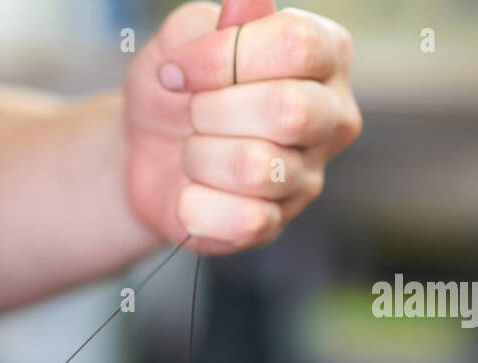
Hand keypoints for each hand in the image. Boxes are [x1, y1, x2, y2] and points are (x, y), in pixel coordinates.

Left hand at [125, 0, 361, 253]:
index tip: (175, 70)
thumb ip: (210, 22)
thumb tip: (246, 7)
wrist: (144, 152)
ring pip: (255, 168)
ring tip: (193, 151)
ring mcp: (308, 176)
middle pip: (286, 110)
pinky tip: (193, 190)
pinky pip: (240, 219)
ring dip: (198, 157)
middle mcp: (332, 116)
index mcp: (326, 54)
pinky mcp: (275, 225)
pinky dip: (194, 204)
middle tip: (192, 113)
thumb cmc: (176, 90)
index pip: (296, 44)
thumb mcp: (180, 41)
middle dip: (212, 110)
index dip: (222, 57)